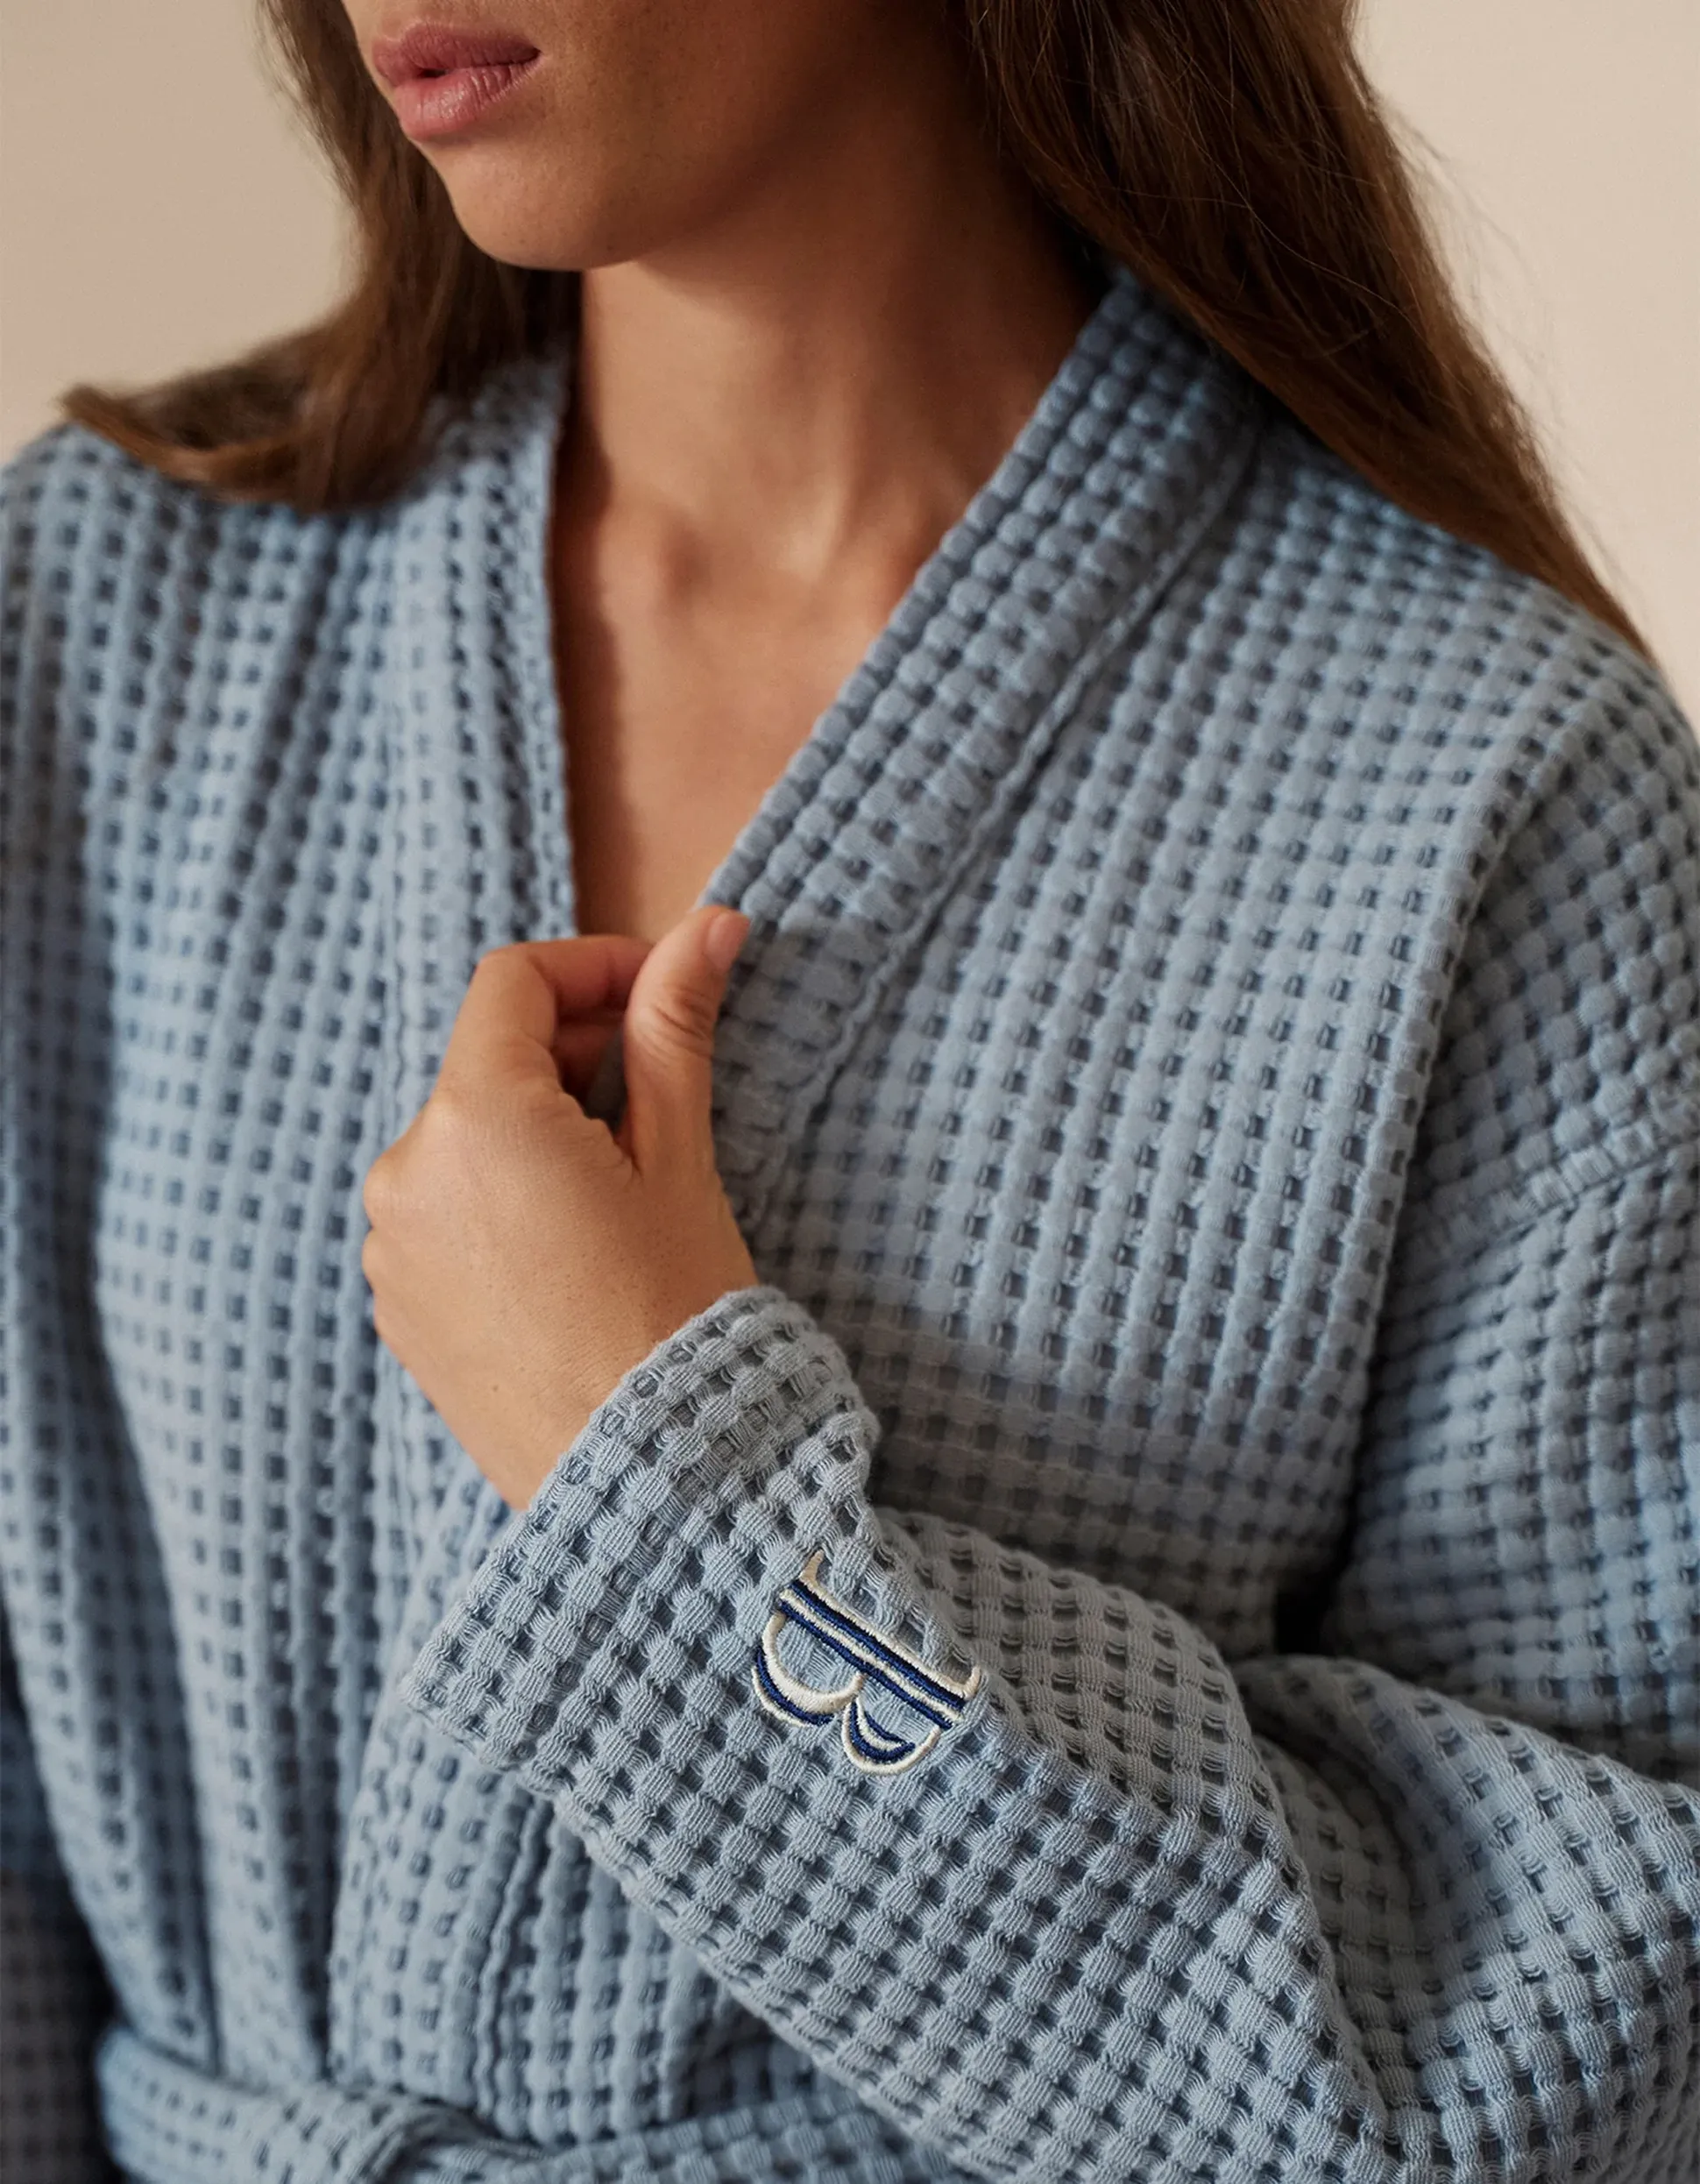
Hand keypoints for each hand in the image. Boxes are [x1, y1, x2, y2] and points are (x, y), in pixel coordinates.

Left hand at [360, 903, 759, 1508]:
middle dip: (574, 1055)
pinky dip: (505, 1199)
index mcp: (474, 1121)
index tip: (661, 991)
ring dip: (540, 1130)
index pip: (514, 982)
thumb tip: (712, 924)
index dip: (595, 969)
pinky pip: (446, 1212)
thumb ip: (675, 1028)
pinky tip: (578, 1249)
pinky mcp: (397, 1305)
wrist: (650, 1486)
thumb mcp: (681, 1162)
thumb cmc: (677, 1320)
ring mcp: (390, 1247)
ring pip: (466, 1138)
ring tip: (627, 1187)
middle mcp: (405, 1175)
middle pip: (487, 1061)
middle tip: (665, 1091)